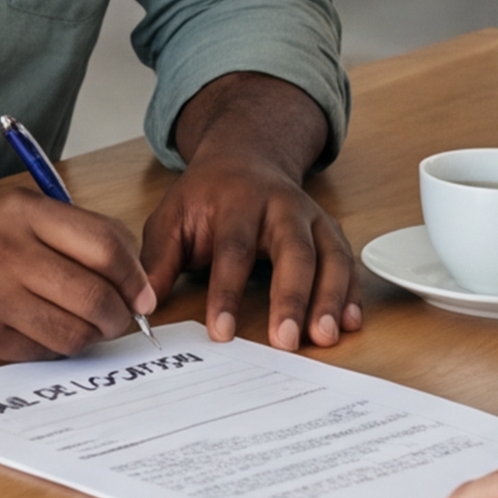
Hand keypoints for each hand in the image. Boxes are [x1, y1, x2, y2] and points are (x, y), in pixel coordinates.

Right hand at [0, 182, 156, 361]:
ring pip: (73, 333)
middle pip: (95, 296)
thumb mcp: (11, 209)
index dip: (135, 276)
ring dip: (90, 337)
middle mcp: (6, 252)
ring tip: (84, 328)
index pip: (104, 245)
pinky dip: (52, 348)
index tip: (144, 293)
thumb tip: (132, 274)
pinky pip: (40, 353)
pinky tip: (42, 332)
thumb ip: (70, 231)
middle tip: (120, 319)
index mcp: (22, 212)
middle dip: (119, 315)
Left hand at [145, 155, 364, 349]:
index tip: (222, 332)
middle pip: (294, 252)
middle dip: (291, 297)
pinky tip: (351, 323)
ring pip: (330, 256)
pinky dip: (352, 293)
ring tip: (324, 337)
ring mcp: (313, 218)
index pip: (233, 250)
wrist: (246, 156)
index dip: (227, 293)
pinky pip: (348, 262)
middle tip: (286, 341)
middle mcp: (283, 207)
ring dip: (331, 298)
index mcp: (238, 201)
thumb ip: (159, 260)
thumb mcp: (173, 217)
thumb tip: (144, 306)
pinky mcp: (332, 232)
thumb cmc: (207, 196)